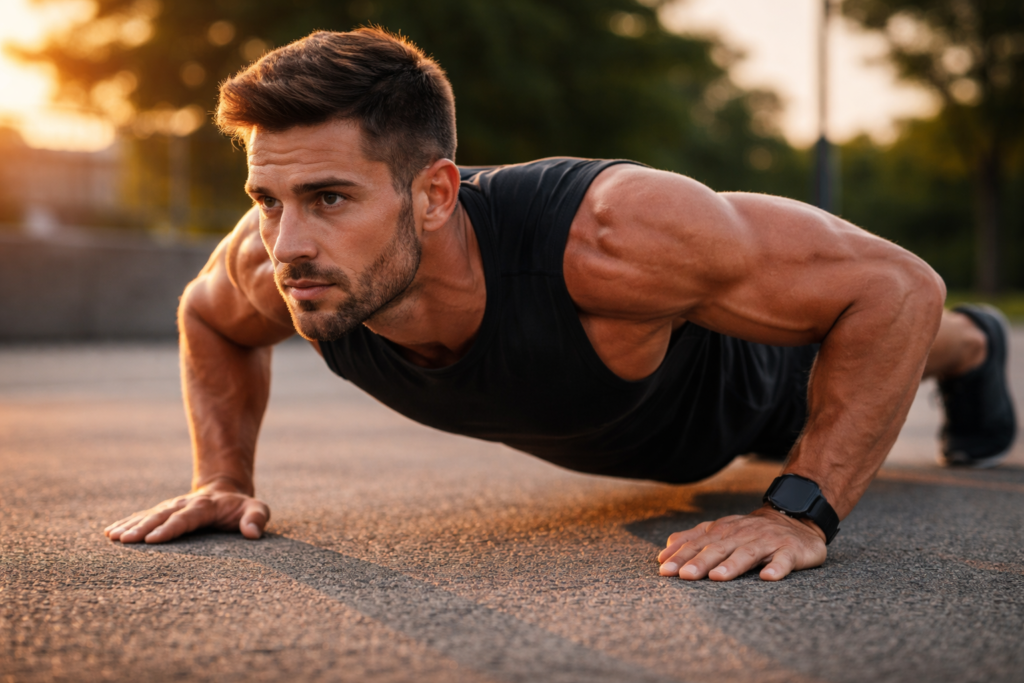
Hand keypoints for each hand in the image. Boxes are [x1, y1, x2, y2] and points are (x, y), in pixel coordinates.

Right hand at [104, 485, 269, 543]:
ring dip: (130, 525)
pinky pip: (142, 516)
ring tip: (113, 537)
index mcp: (205, 506)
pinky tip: (110, 532)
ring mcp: (170, 507)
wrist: (224, 491)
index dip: (169, 528)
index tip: (152, 539)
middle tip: (125, 540)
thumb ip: (257, 518)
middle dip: (143, 528)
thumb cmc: (241, 507)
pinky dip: (126, 523)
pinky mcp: (162, 511)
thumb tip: (253, 533)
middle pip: (161, 516)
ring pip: (148, 515)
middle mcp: (183, 504)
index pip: (185, 518)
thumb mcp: (256, 508)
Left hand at [656, 507, 826, 580]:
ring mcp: (767, 542)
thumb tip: (666, 548)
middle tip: (684, 575)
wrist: (795, 520)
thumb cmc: (751, 531)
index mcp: (724, 531)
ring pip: (747, 553)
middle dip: (700, 561)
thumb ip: (694, 538)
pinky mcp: (791, 551)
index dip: (681, 555)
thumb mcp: (722, 531)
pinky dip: (777, 568)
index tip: (664, 569)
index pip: (698, 543)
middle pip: (719, 548)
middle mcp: (743, 534)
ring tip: (717, 577)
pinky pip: (784, 560)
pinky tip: (768, 577)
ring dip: (732, 565)